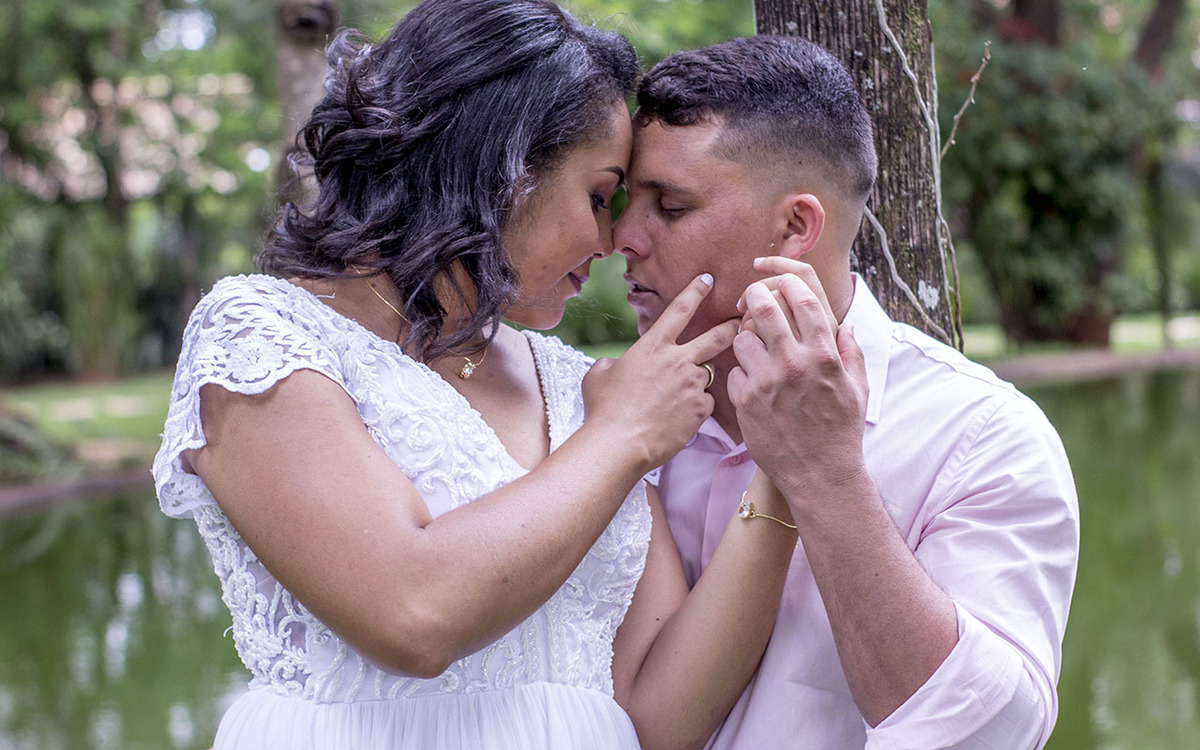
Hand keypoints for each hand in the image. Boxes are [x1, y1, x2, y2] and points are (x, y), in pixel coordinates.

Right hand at [583, 274, 738, 472]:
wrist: (619, 443)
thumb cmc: (605, 409)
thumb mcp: (599, 375)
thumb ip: (612, 363)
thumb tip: (615, 365)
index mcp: (653, 346)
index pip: (679, 309)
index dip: (696, 291)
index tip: (708, 279)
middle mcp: (678, 360)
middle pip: (717, 337)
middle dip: (732, 327)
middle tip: (743, 322)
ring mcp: (692, 385)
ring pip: (706, 376)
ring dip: (696, 382)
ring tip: (675, 399)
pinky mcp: (700, 410)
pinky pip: (705, 403)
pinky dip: (695, 408)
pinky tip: (677, 418)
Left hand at [727, 265, 868, 511]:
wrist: (820, 475)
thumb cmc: (841, 432)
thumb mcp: (857, 389)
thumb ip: (850, 352)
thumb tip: (846, 324)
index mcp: (824, 354)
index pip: (803, 297)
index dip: (788, 281)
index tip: (779, 280)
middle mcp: (794, 363)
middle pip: (764, 306)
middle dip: (755, 295)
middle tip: (752, 298)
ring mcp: (767, 381)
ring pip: (741, 337)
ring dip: (745, 337)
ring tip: (754, 348)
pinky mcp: (745, 401)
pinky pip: (733, 371)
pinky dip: (740, 372)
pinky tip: (752, 384)